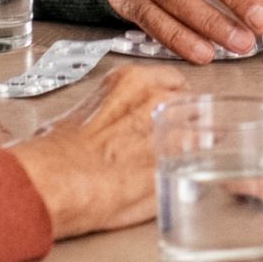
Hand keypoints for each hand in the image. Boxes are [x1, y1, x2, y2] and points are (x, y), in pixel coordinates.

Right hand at [0, 61, 187, 239]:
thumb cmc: (58, 154)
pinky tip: (181, 177)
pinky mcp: (179, 164)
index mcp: (131, 81)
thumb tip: (109, 125)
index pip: (172, 80)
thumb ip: (109, 112)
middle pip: (193, 102)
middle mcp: (158, 99)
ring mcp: (173, 129)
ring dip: (196, 144)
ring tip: (179, 160)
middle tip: (175, 138)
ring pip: (204, 130)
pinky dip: (196, 169)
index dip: (172, 99)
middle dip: (187, 120)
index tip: (170, 111)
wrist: (58, 180)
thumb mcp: (81, 114)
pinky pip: (202, 161)